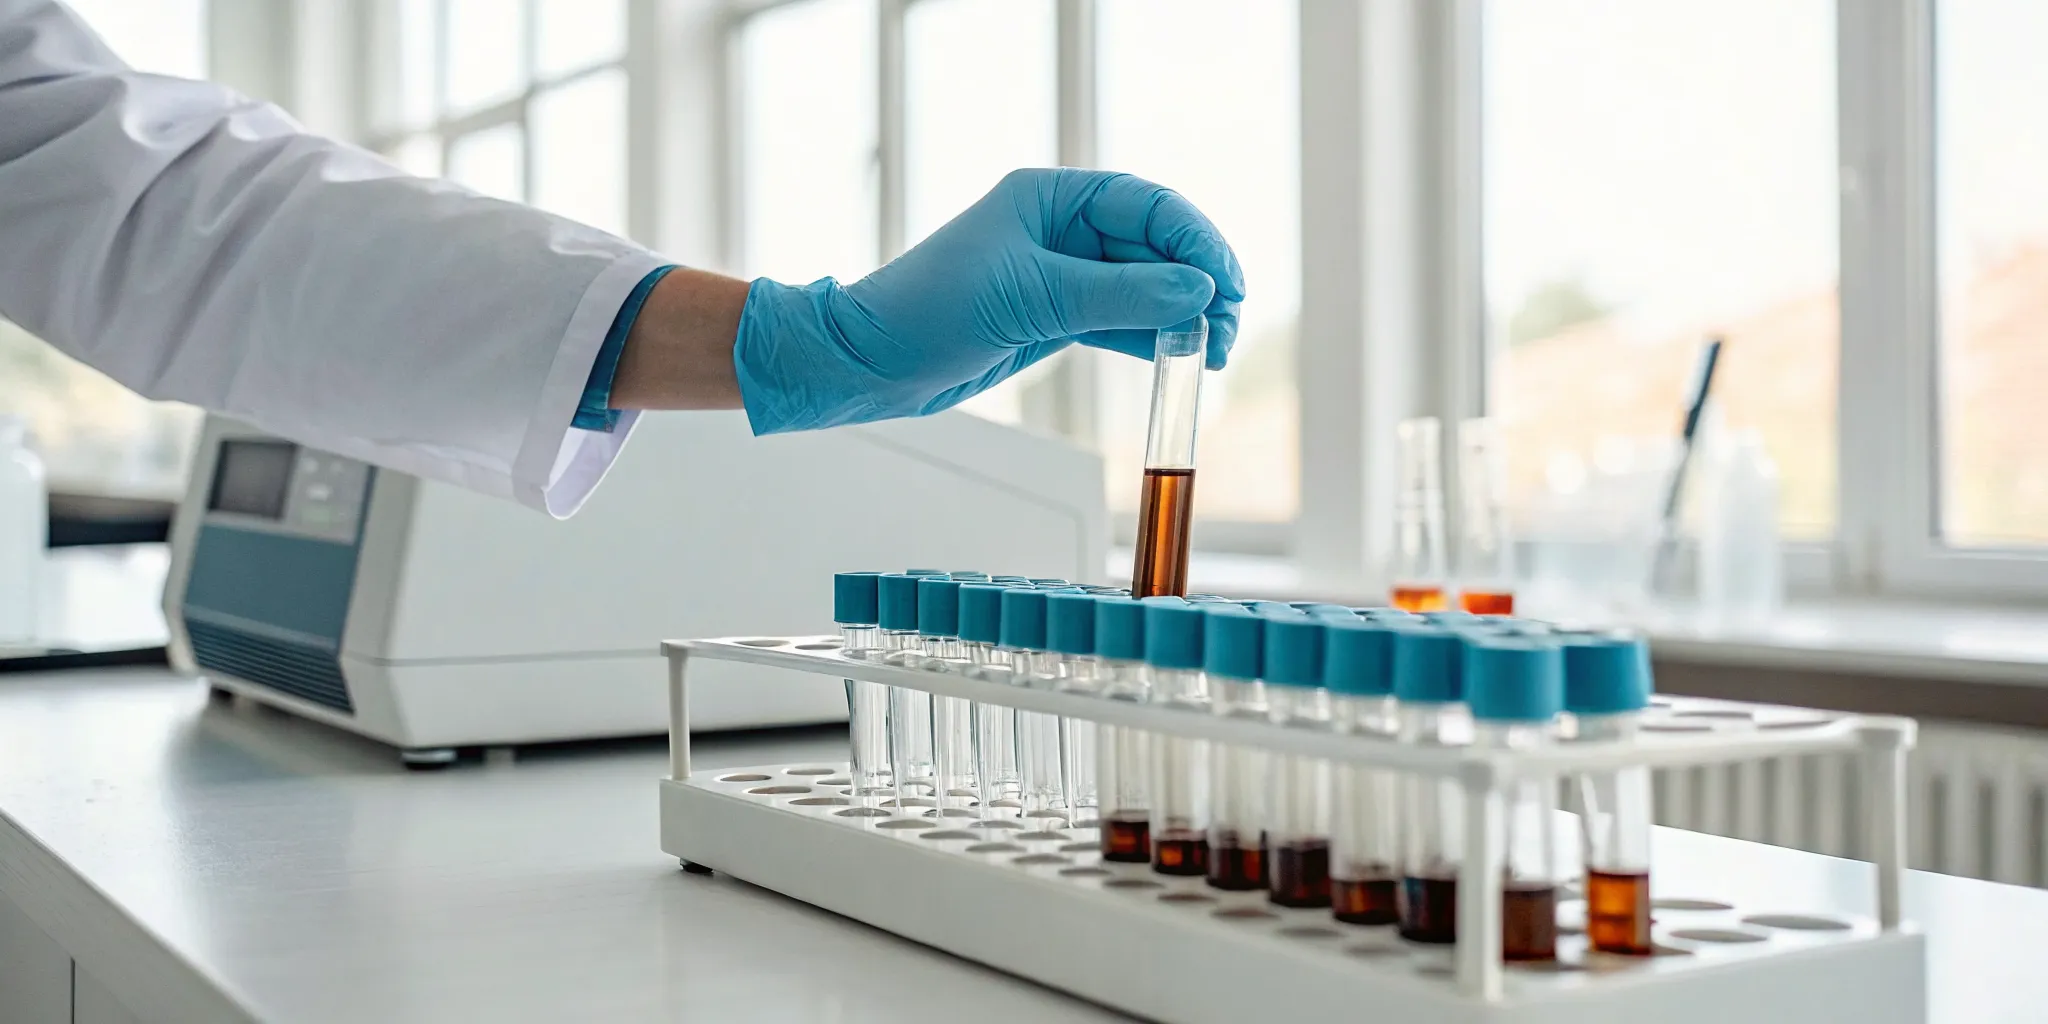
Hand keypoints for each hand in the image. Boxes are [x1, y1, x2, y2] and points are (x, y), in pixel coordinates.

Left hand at [732, 168, 1244, 433]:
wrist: (873, 363)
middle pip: (1156, 246)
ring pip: (1145, 287)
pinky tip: (1182, 357)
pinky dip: (1154, 338)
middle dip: (1199, 283)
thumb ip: (1118, 295)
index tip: (1225, 285)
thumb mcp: (1030, 299)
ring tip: (1216, 350)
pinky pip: (1122, 321)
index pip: (1147, 206)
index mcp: (1052, 196)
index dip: (1195, 241)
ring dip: (1183, 316)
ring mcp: (1062, 274)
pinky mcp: (1056, 317)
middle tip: (1229, 327)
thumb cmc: (929, 311)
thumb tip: (1197, 290)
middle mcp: (1063, 228)